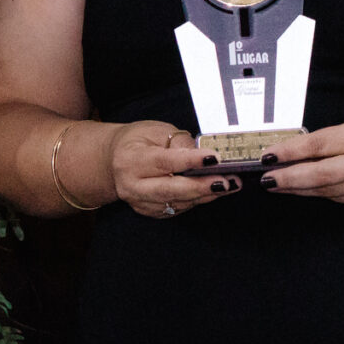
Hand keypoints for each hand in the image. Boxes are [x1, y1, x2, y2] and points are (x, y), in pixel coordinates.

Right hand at [106, 120, 239, 217]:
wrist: (113, 160)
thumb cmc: (138, 141)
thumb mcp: (156, 131)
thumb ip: (179, 142)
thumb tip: (203, 154)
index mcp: (131, 160)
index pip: (165, 161)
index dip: (191, 161)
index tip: (215, 157)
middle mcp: (132, 185)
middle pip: (171, 190)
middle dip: (202, 186)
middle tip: (228, 181)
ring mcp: (140, 202)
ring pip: (178, 202)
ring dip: (206, 195)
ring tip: (231, 184)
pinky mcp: (149, 212)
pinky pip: (178, 208)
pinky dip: (197, 200)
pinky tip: (214, 191)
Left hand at [258, 115, 343, 207]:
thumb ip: (336, 138)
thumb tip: (303, 149)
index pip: (318, 145)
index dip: (290, 151)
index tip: (268, 154)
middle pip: (318, 175)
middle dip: (287, 178)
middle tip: (265, 178)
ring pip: (324, 191)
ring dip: (297, 188)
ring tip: (277, 184)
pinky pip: (338, 198)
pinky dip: (318, 193)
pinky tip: (304, 190)